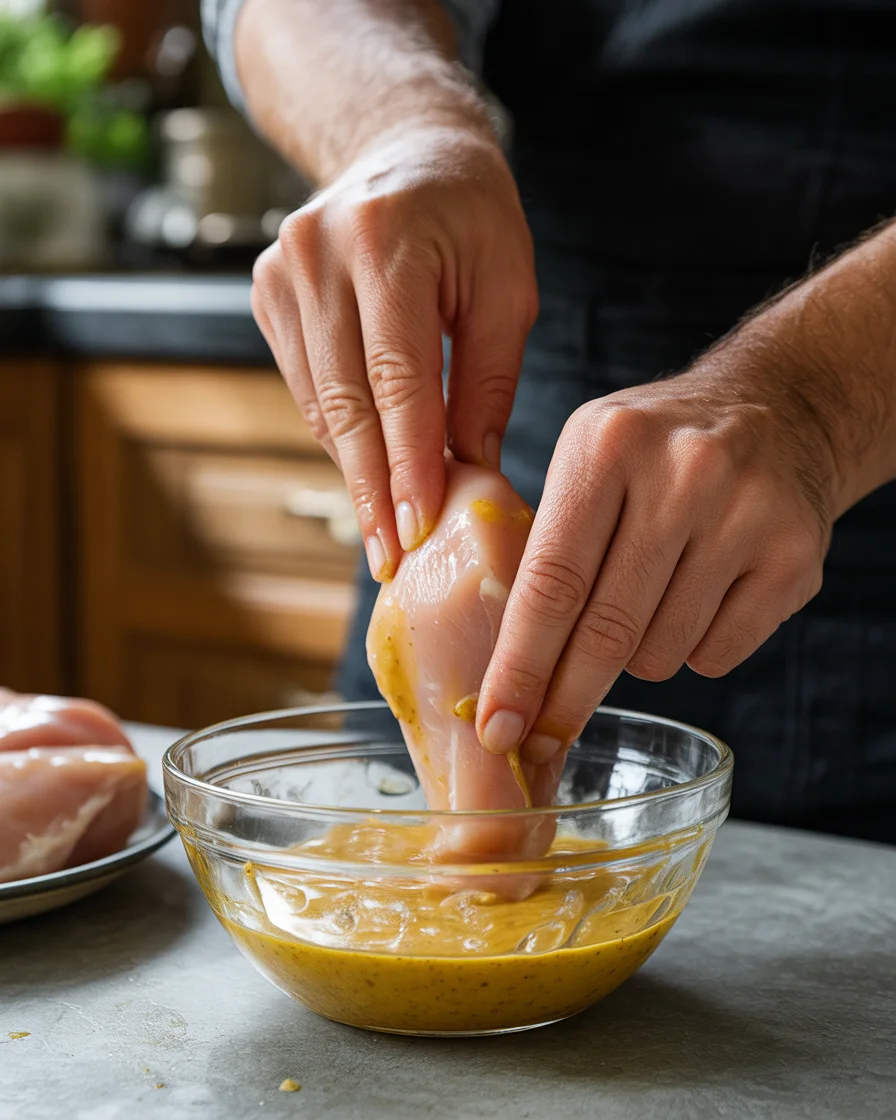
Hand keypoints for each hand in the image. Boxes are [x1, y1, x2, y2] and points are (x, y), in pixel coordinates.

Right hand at [251, 125, 536, 580]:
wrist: (403, 149)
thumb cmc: (471, 216)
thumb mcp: (506, 287)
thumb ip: (486, 379)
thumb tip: (469, 471)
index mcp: (386, 242)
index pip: (396, 378)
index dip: (407, 462)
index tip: (417, 529)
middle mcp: (316, 254)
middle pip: (345, 400)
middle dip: (372, 487)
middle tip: (391, 556)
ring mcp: (280, 273)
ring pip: (318, 402)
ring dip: (355, 470)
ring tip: (383, 531)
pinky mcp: (266, 293)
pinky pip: (305, 388)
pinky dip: (339, 436)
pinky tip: (367, 473)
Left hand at [475, 355, 836, 762]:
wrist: (779, 410)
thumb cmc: (657, 449)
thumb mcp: (587, 456)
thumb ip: (547, 541)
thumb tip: (503, 669)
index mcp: (607, 444)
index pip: (551, 581)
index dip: (519, 665)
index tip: (497, 725)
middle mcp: (683, 474)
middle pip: (605, 631)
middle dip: (563, 701)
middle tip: (535, 742)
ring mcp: (746, 516)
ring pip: (660, 654)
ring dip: (634, 657)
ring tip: (646, 602)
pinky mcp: (795, 558)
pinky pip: (715, 655)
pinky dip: (690, 650)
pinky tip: (696, 600)